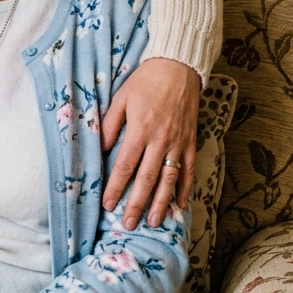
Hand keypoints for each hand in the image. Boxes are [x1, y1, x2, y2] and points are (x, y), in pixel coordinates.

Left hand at [100, 58, 200, 227]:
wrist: (179, 67)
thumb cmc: (146, 82)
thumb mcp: (121, 98)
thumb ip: (110, 125)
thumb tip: (100, 148)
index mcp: (140, 130)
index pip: (125, 166)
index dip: (116, 187)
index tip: (107, 205)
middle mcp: (160, 140)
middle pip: (147, 179)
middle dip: (136, 204)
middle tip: (129, 224)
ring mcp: (179, 143)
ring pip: (169, 179)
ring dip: (161, 203)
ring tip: (153, 222)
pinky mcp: (191, 142)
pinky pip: (189, 170)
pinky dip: (185, 189)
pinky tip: (180, 206)